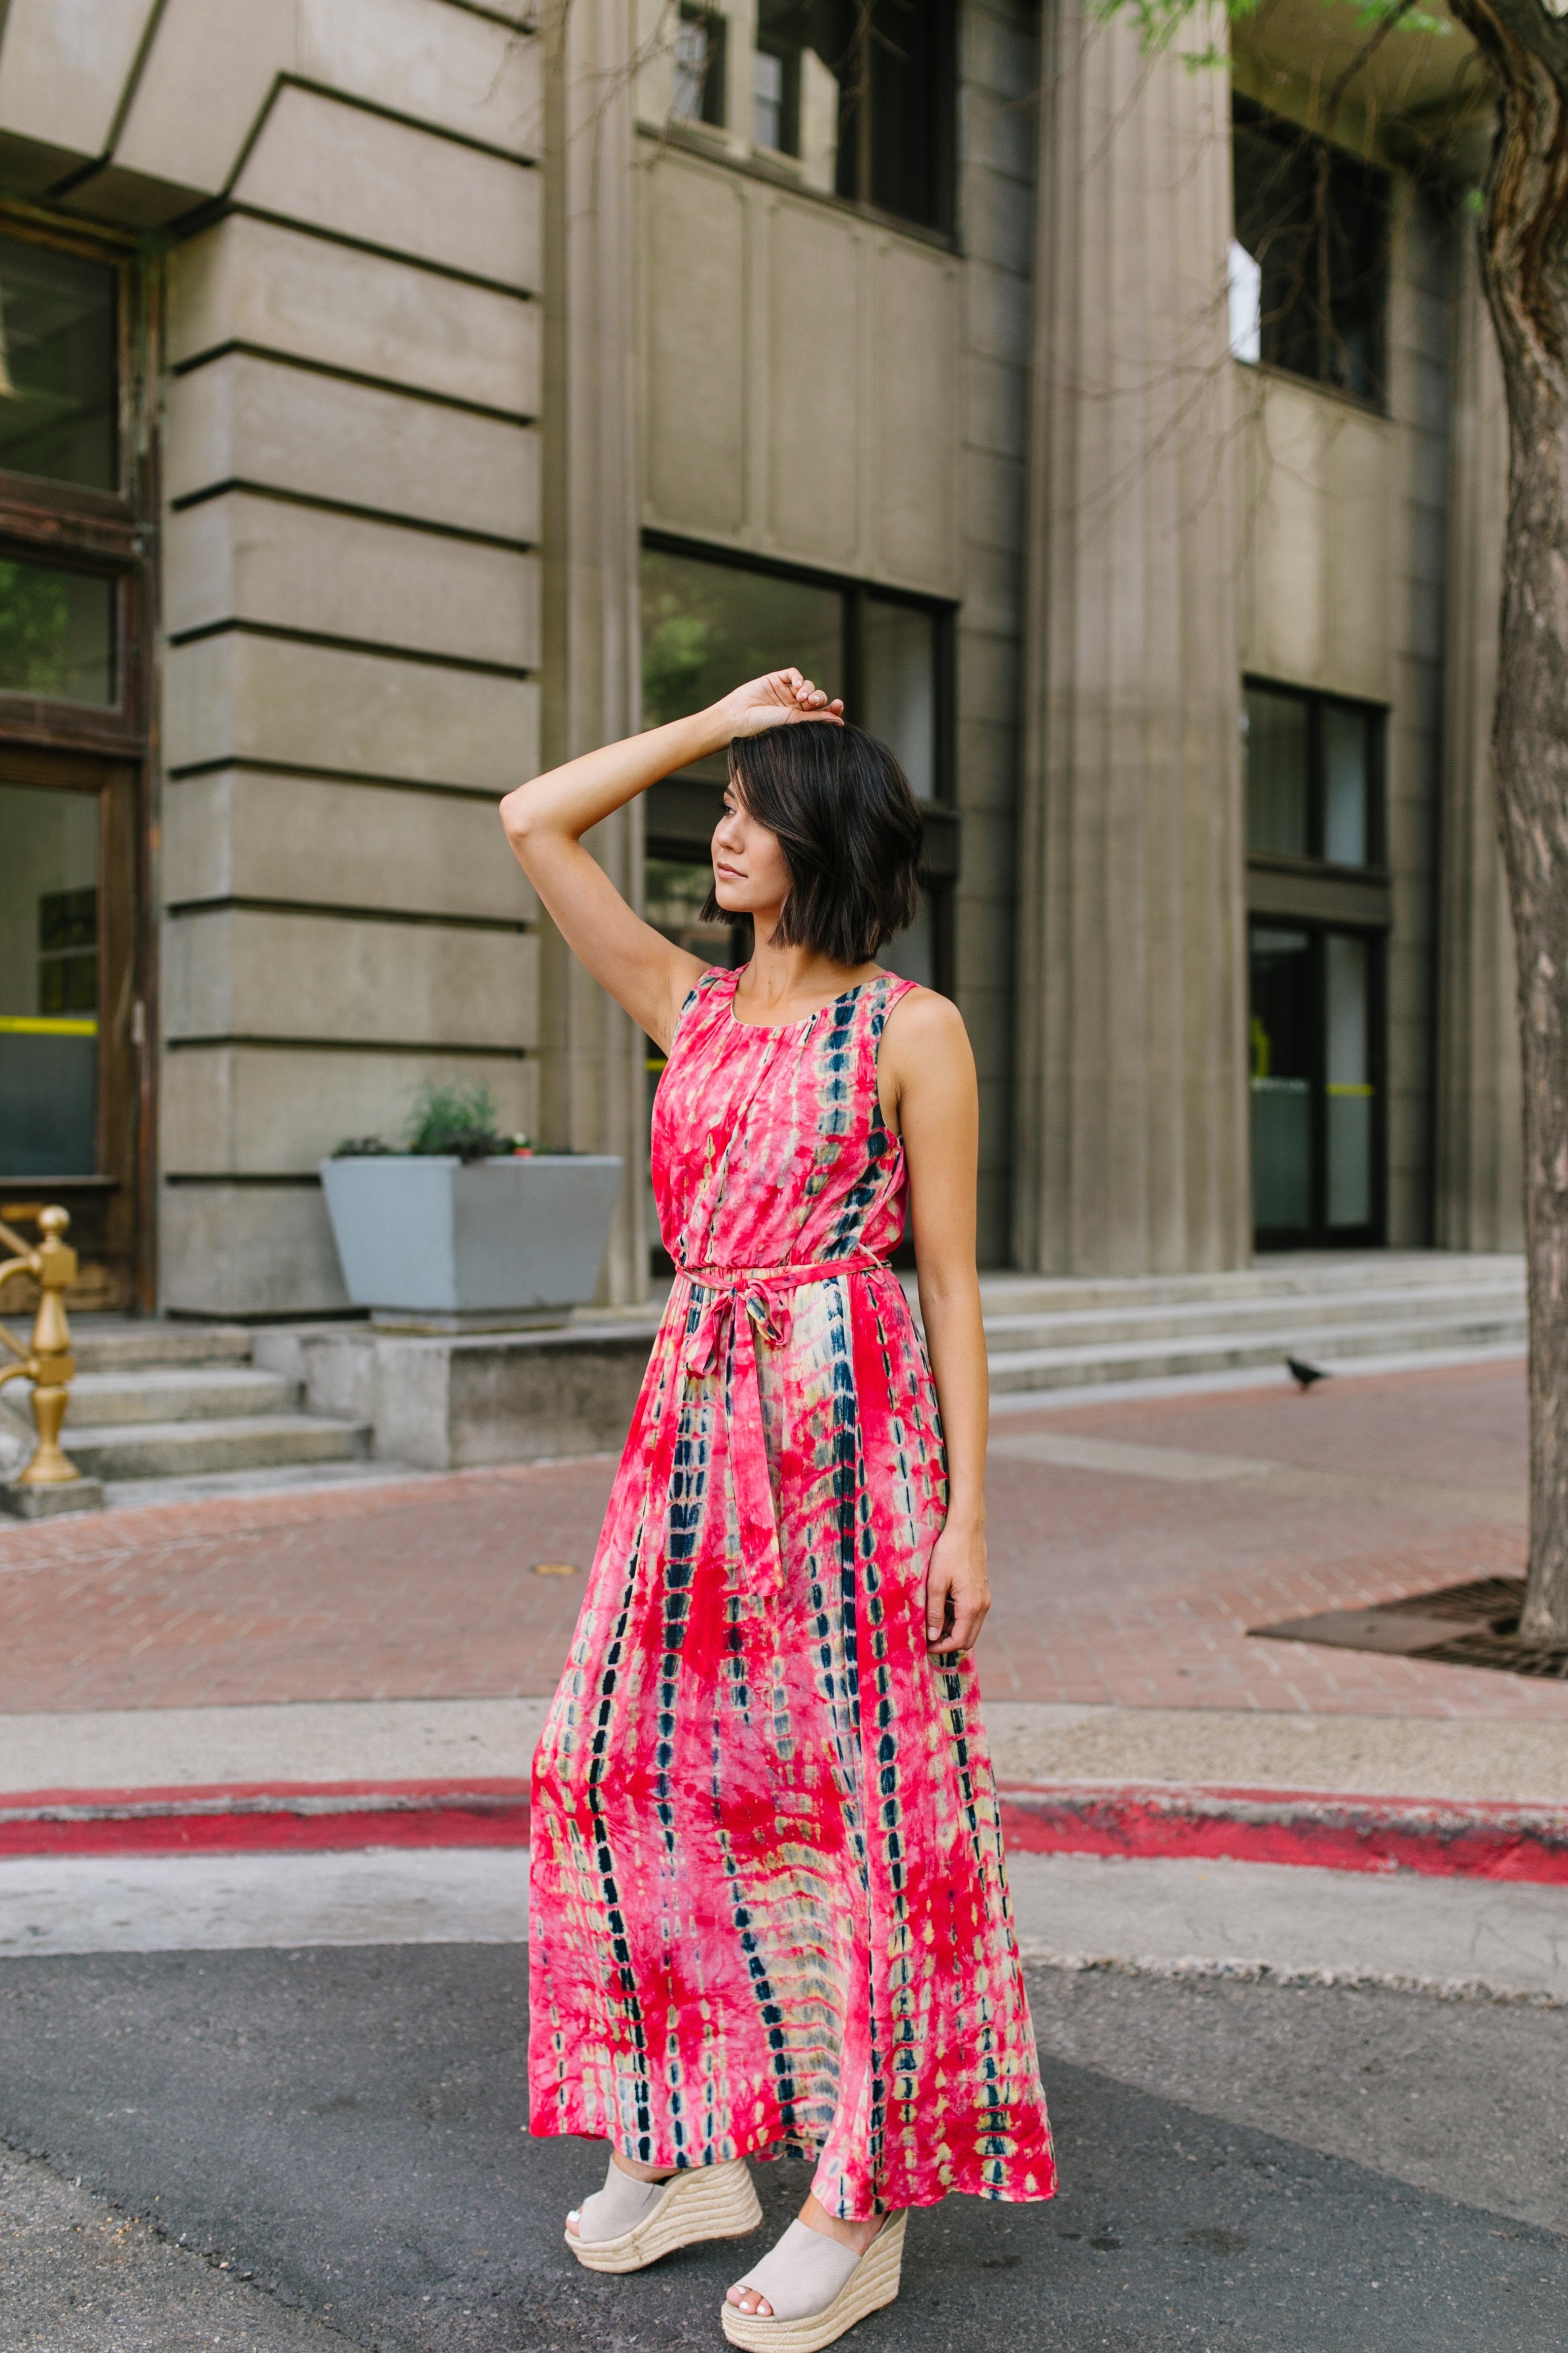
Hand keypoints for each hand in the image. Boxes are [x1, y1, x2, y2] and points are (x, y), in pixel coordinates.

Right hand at [713, 668, 844, 739]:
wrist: (738, 717)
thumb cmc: (763, 726)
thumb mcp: (793, 722)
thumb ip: (816, 719)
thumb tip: (841, 722)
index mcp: (799, 721)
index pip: (821, 712)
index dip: (832, 708)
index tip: (838, 705)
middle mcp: (794, 707)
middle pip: (817, 697)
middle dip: (818, 697)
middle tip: (811, 702)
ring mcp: (785, 693)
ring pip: (807, 685)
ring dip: (808, 689)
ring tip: (801, 696)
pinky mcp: (775, 680)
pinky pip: (793, 674)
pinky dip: (798, 677)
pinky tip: (797, 684)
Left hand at [924, 1519, 988, 1654]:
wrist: (966, 1529)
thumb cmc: (949, 1553)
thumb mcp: (935, 1583)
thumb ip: (935, 1612)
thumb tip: (933, 1637)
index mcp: (971, 1606)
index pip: (959, 1640)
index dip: (941, 1647)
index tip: (924, 1645)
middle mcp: (982, 1606)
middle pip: (967, 1638)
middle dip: (947, 1641)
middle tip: (927, 1636)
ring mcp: (984, 1599)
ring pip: (969, 1626)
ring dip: (951, 1628)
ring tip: (931, 1616)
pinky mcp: (981, 1592)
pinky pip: (971, 1614)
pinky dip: (957, 1616)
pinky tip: (942, 1604)